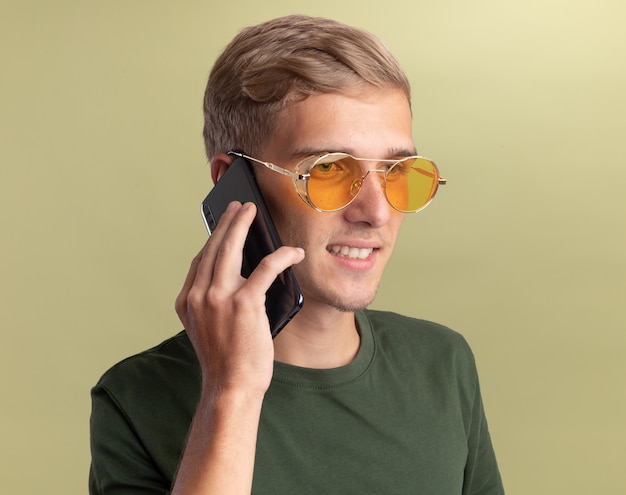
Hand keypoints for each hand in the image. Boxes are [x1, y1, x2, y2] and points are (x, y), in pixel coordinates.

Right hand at [175, 201, 304, 396]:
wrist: (231, 388)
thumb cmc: (227, 361)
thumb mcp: (210, 328)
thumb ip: (215, 302)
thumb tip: (240, 276)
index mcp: (186, 301)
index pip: (200, 261)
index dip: (213, 240)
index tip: (222, 226)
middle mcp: (198, 295)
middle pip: (213, 247)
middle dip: (226, 222)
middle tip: (237, 207)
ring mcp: (218, 297)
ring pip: (231, 248)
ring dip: (242, 225)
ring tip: (251, 212)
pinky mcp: (244, 303)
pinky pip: (267, 268)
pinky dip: (282, 256)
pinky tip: (292, 252)